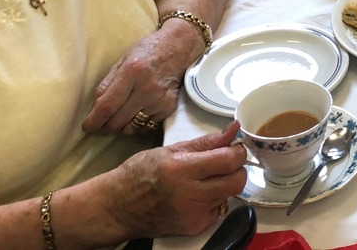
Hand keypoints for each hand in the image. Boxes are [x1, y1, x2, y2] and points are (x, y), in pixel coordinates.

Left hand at [82, 29, 192, 135]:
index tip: (87, 127)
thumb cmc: (146, 52)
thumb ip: (107, 84)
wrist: (178, 48)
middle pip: (117, 121)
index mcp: (132, 72)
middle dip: (104, 127)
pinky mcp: (169, 107)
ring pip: (131, 128)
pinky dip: (137, 125)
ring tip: (117, 119)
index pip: (108, 105)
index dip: (94, 121)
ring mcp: (159, 99)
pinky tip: (135, 114)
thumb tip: (94, 110)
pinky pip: (146, 127)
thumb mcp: (122, 61)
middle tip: (99, 125)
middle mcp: (147, 88)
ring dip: (120, 127)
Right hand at [107, 121, 248, 238]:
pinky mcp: (194, 227)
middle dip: (237, 169)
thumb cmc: (140, 173)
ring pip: (229, 195)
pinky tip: (197, 194)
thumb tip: (234, 129)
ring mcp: (194, 214)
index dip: (238, 152)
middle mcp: (190, 194)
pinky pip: (218, 209)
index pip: (228, 161)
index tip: (234, 147)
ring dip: (224, 183)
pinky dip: (214, 199)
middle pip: (236, 181)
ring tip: (205, 178)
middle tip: (226, 162)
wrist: (118, 208)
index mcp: (182, 169)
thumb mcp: (170, 150)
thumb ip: (206, 142)